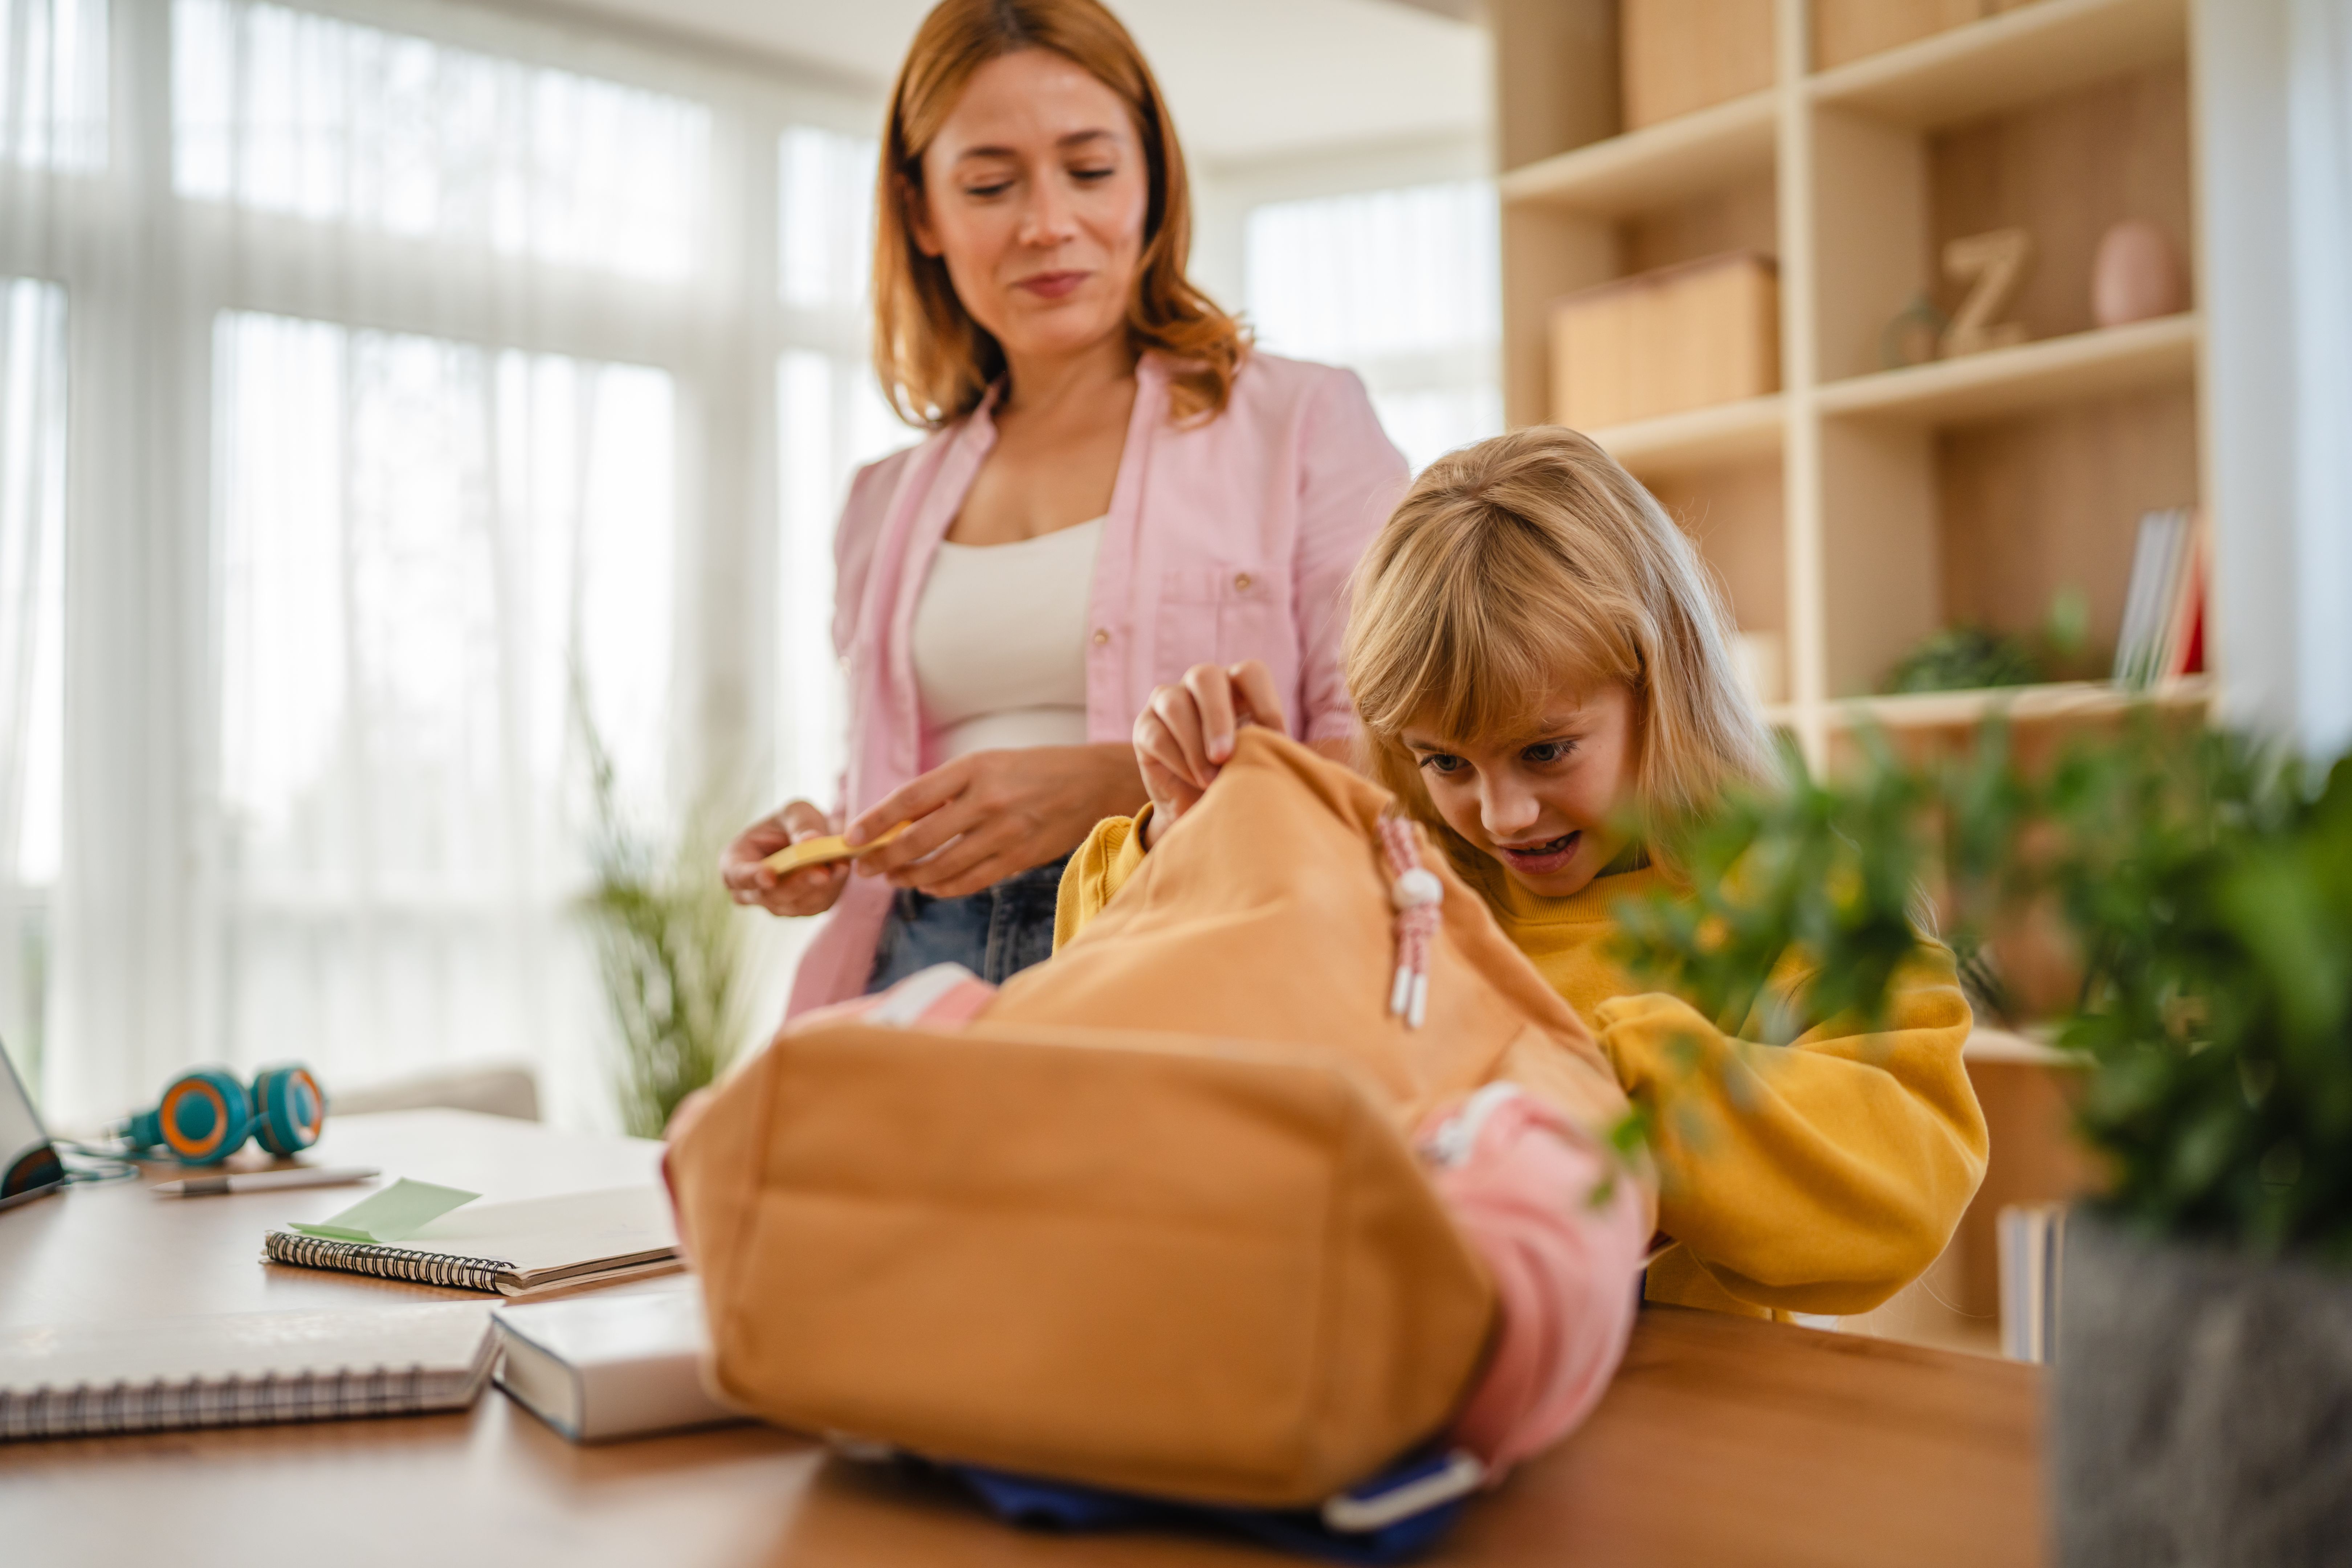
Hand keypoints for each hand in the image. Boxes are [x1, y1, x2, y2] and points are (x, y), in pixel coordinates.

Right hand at [720, 799, 848, 916]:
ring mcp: (776, 904)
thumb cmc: (795, 821)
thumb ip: (801, 824)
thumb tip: (810, 841)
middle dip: (798, 883)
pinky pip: (815, 904)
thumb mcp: (796, 811)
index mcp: (735, 861)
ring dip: (820, 887)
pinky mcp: (802, 909)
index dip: (752, 877)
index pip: (737, 875)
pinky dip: (831, 888)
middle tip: (820, 871)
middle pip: (771, 895)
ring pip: (797, 903)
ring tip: (840, 866)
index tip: (769, 876)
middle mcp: (751, 890)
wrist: (815, 837)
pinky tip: (842, 870)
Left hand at [846, 743, 1146, 898]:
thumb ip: (945, 790)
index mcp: (973, 768)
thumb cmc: (1029, 771)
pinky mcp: (1019, 858)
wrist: (1091, 783)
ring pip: (942, 867)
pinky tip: (929, 886)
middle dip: (884, 858)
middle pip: (920, 840)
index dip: (876, 821)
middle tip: (864, 868)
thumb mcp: (985, 764)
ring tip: (893, 878)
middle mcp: (987, 800)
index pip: (911, 798)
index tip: (851, 837)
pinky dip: (943, 888)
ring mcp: (1005, 833)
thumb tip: (897, 821)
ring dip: (909, 877)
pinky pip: (970, 882)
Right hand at [1133, 660, 1287, 845]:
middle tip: (1226, 756)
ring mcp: (1167, 701)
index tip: (1278, 741)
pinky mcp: (1145, 727)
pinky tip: (1193, 781)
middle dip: (1217, 717)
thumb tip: (1297, 755)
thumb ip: (1275, 750)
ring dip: (1194, 744)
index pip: (1250, 672)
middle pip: (1205, 677)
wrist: (1199, 809)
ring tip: (1211, 779)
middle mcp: (1199, 685)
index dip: (1265, 702)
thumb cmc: (1239, 778)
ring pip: (1175, 703)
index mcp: (1236, 686)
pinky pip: (1157, 735)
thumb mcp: (1262, 760)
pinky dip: (1177, 760)